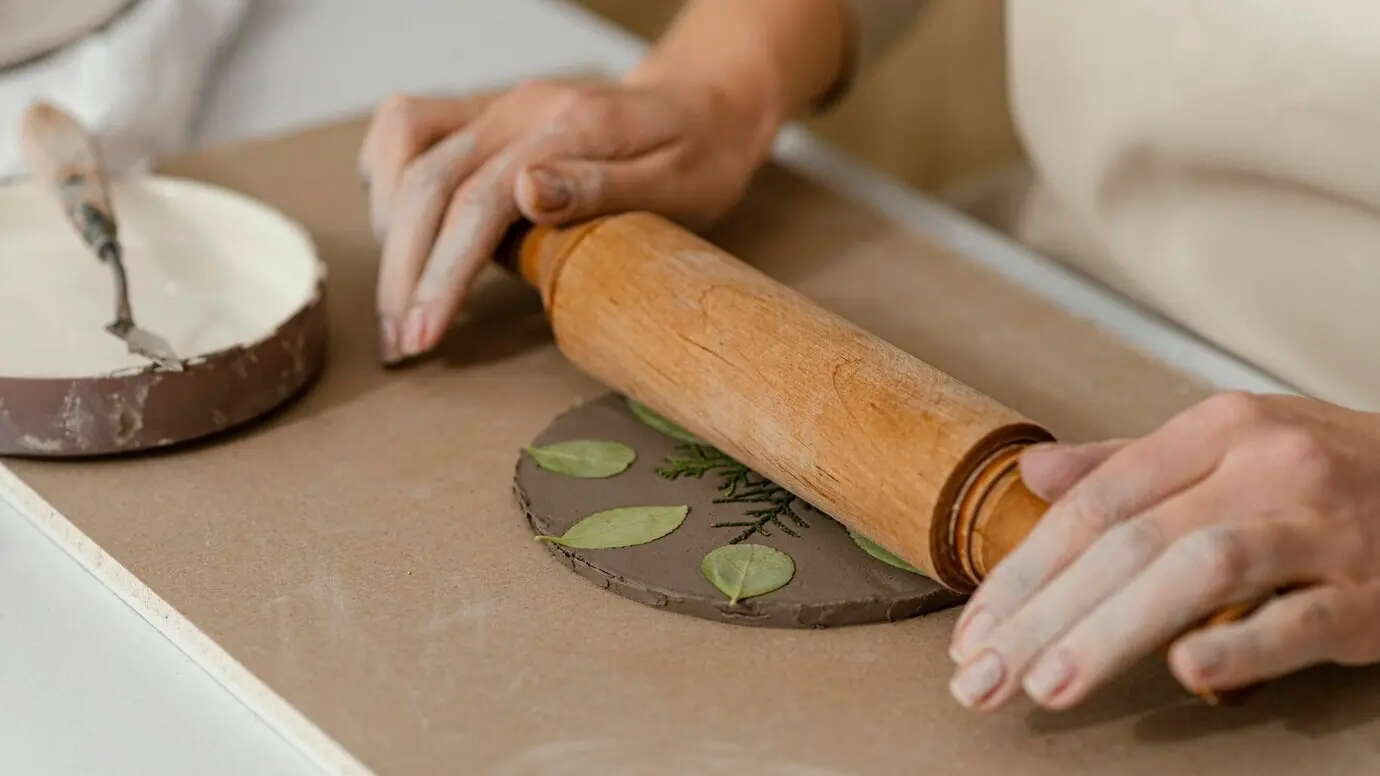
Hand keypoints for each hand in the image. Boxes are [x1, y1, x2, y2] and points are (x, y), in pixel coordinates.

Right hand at [357, 78, 774, 363]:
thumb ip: (599, 186)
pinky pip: (409, 128)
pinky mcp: (485, 114)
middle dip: (403, 270)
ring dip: (388, 228)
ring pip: (404, 149)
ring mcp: (498, 107)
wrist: (704, 105)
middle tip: (399, 343)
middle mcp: (520, 109)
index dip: (441, 273)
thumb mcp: (675, 182)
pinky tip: (396, 233)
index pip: (479, 202)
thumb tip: (525, 192)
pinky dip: (386, 177)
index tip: (423, 335)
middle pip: (427, 182)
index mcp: (567, 127)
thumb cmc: (697, 155)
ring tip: (398, 302)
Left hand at [946, 391, 1379, 710]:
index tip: (973, 627)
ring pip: (1197, 570)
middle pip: (1129, 541)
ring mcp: (1321, 527)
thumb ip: (1129, 464)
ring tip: (1044, 686)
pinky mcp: (1372, 592)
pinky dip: (1241, 644)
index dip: (1025, 568)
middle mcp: (1264, 467)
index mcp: (1217, 430)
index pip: (1096, 503)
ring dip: (1110, 631)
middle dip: (1042, 613)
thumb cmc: (1330, 471)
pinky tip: (1184, 673)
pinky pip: (1299, 619)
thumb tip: (1033, 476)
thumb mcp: (1232, 444)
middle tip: (980, 676)